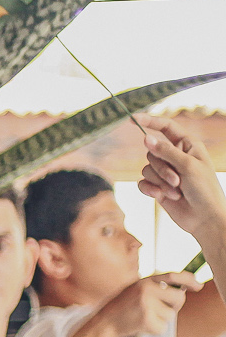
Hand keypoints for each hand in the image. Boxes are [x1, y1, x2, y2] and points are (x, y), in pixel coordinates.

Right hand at [93, 271, 194, 336]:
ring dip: (161, 320)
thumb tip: (182, 290)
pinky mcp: (146, 320)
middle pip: (179, 298)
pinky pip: (163, 327)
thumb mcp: (134, 290)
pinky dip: (154, 330)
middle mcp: (146, 290)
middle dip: (174, 306)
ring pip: (171, 315)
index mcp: (143, 281)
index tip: (198, 286)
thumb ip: (154, 287)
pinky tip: (140, 326)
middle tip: (161, 310)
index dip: (189, 280)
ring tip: (143, 318)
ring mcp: (146, 305)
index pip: (173, 276)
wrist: (102, 324)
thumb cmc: (120, 308)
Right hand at [136, 113, 225, 254]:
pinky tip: (162, 197)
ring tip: (176, 191)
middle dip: (162, 168)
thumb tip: (146, 138)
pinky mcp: (157, 187)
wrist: (204, 218)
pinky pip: (143, 183)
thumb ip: (166, 152)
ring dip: (160, 182)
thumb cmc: (204, 189)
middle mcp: (175, 156)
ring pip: (147, 169)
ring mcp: (165, 172)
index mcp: (187, 145)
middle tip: (178, 180)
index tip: (133, 119)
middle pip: (152, 152)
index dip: (150, 121)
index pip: (166, 127)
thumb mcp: (188, 166)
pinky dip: (152, 190)